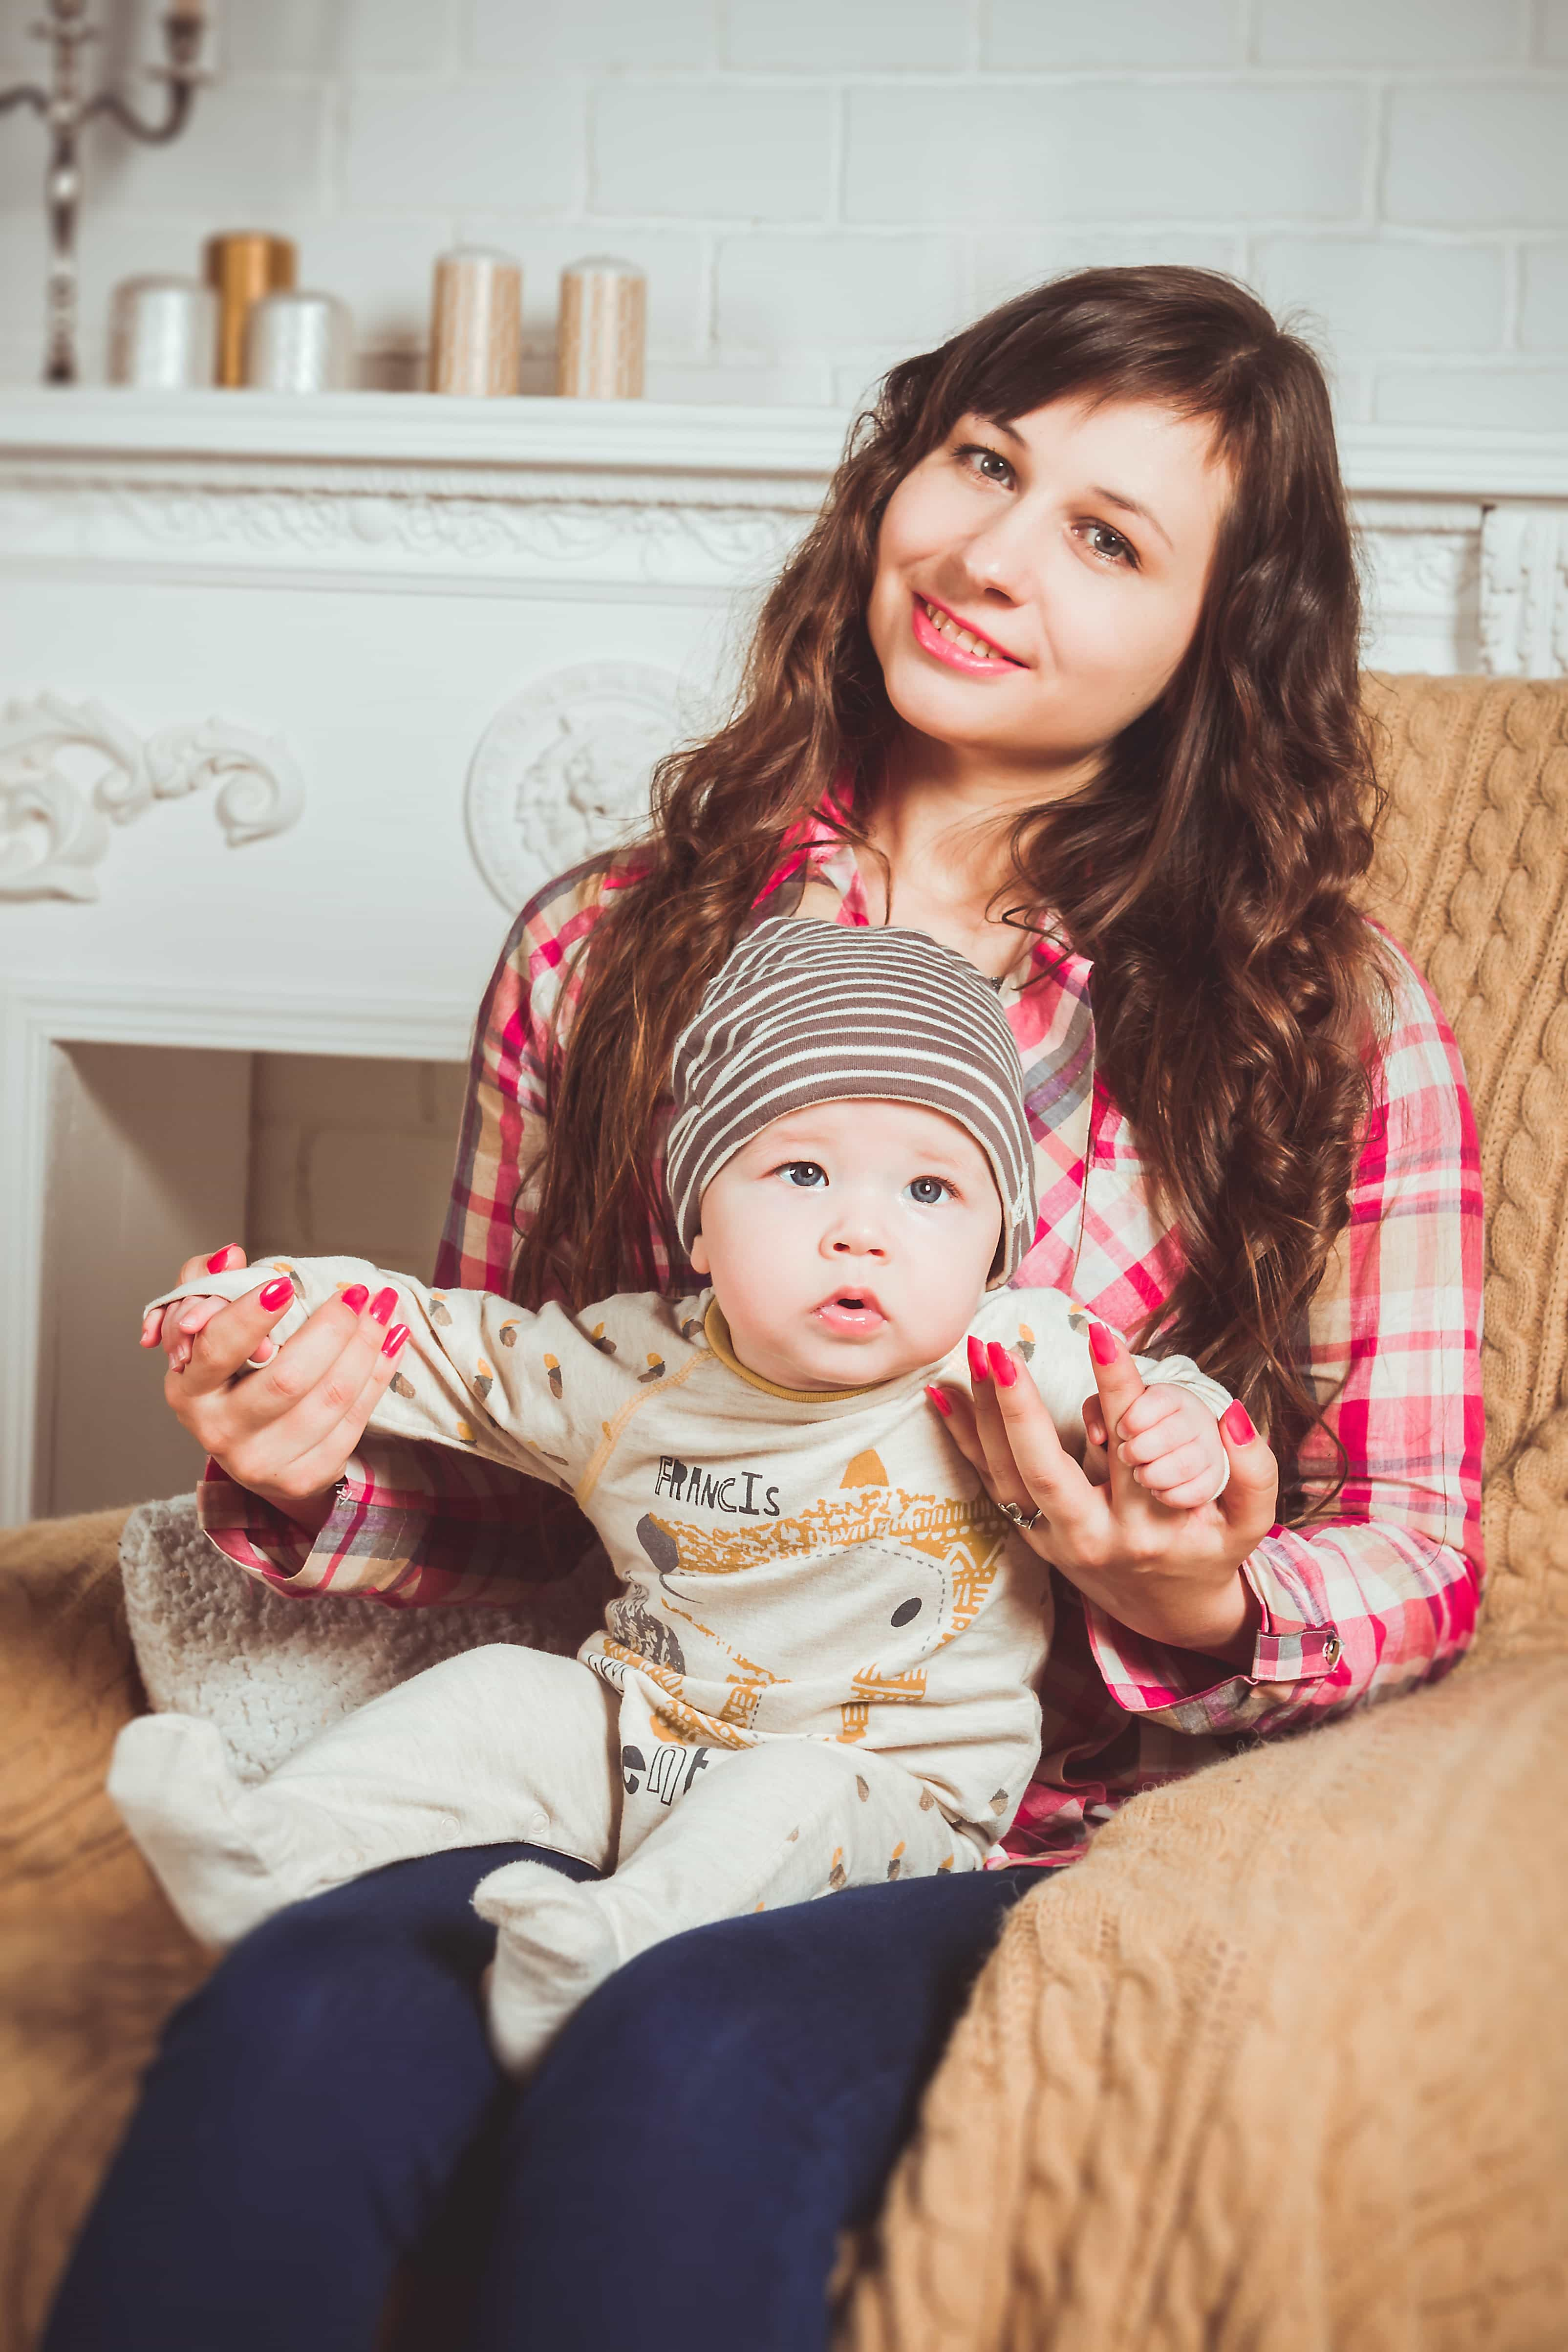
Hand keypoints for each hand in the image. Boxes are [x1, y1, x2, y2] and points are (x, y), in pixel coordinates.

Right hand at [150, 1261, 407, 1532]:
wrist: (256, 1449)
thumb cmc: (233, 1378)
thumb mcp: (207, 1333)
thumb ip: (210, 1286)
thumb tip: (232, 1256)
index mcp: (189, 1388)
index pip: (218, 1349)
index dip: (251, 1317)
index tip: (284, 1284)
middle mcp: (219, 1431)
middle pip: (287, 1378)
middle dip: (331, 1328)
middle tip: (357, 1292)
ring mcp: (262, 1461)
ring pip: (329, 1399)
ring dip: (366, 1347)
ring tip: (383, 1309)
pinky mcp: (303, 1477)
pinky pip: (353, 1421)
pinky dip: (379, 1376)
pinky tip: (392, 1343)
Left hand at [927, 1326, 1278, 1664]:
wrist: (1170, 1613)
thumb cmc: (1209, 1552)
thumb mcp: (1249, 1524)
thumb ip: (1255, 1471)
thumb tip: (1234, 1415)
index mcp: (1150, 1526)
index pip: (1131, 1444)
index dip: (1117, 1386)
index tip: (1099, 1331)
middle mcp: (1095, 1536)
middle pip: (1048, 1471)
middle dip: (1020, 1410)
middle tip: (1003, 1352)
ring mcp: (1054, 1541)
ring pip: (1008, 1477)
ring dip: (985, 1415)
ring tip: (975, 1352)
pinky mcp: (1030, 1537)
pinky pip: (990, 1485)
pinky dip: (964, 1440)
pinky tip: (942, 1394)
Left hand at [1085, 1380, 1227, 1509]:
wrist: (1172, 1448)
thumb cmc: (1137, 1427)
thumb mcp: (1116, 1411)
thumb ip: (1098, 1411)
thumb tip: (1097, 1436)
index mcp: (1174, 1397)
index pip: (1160, 1400)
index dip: (1135, 1419)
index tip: (1121, 1431)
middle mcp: (1198, 1420)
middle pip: (1171, 1434)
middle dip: (1140, 1449)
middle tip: (1125, 1457)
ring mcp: (1210, 1449)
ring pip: (1184, 1464)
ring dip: (1153, 1474)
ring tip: (1139, 1475)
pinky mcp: (1215, 1478)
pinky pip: (1199, 1491)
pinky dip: (1171, 1495)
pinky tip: (1156, 1492)